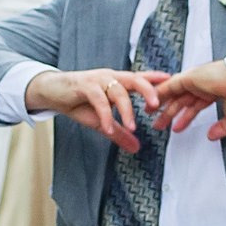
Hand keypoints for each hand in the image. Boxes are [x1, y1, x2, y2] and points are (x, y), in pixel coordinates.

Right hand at [25, 67, 161, 153]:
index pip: (141, 78)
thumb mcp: (102, 121)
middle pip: (135, 79)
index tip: (173, 81)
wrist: (53, 93)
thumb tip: (136, 148)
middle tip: (157, 106)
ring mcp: (97, 80)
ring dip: (126, 110)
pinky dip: (105, 115)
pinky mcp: (84, 85)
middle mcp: (111, 77)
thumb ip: (119, 133)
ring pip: (118, 90)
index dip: (156, 79)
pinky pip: (99, 100)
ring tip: (133, 128)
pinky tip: (109, 128)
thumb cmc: (79, 102)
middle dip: (148, 91)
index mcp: (118, 82)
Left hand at [154, 60, 225, 140]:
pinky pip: (169, 86)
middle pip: (180, 102)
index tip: (176, 128)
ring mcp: (194, 81)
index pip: (194, 107)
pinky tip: (151, 101)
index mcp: (213, 93)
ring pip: (172, 94)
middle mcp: (202, 86)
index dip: (184, 118)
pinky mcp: (188, 78)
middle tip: (158, 124)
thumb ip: (221, 128)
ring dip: (160, 103)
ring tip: (148, 113)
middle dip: (169, 114)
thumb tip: (211, 136)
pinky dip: (159, 93)